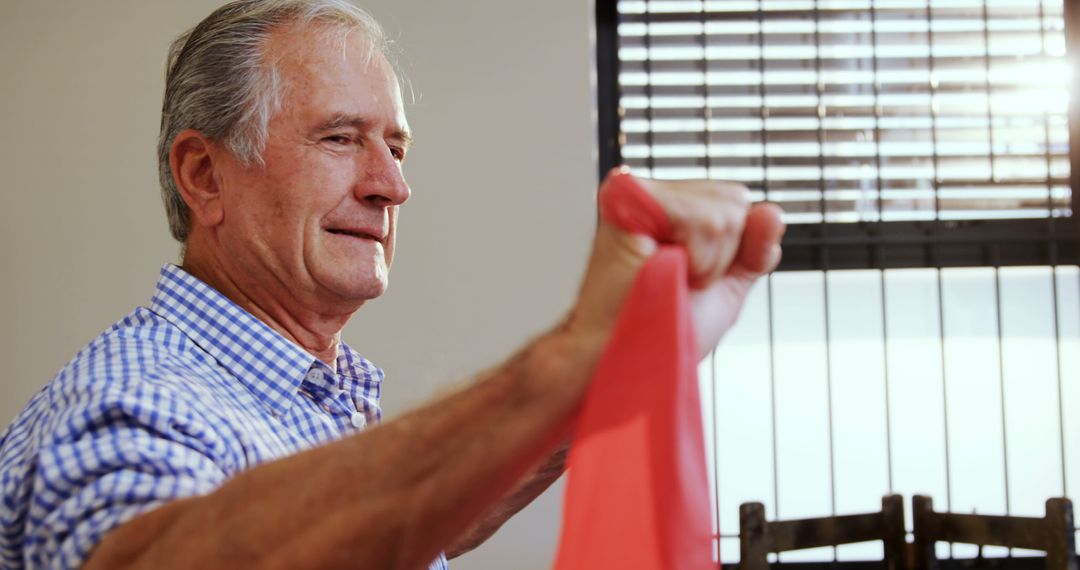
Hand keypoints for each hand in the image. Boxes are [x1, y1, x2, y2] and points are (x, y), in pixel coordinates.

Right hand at [567, 170, 784, 359]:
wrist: (626, 356)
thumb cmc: (661, 330)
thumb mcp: (726, 287)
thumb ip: (755, 248)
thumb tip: (772, 211)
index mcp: (673, 207)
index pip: (736, 201)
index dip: (733, 251)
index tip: (693, 279)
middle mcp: (655, 193)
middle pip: (735, 199)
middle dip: (721, 255)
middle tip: (676, 280)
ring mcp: (640, 192)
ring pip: (724, 212)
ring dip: (706, 262)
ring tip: (664, 279)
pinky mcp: (629, 198)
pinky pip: (702, 219)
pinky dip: (695, 259)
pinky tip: (659, 270)